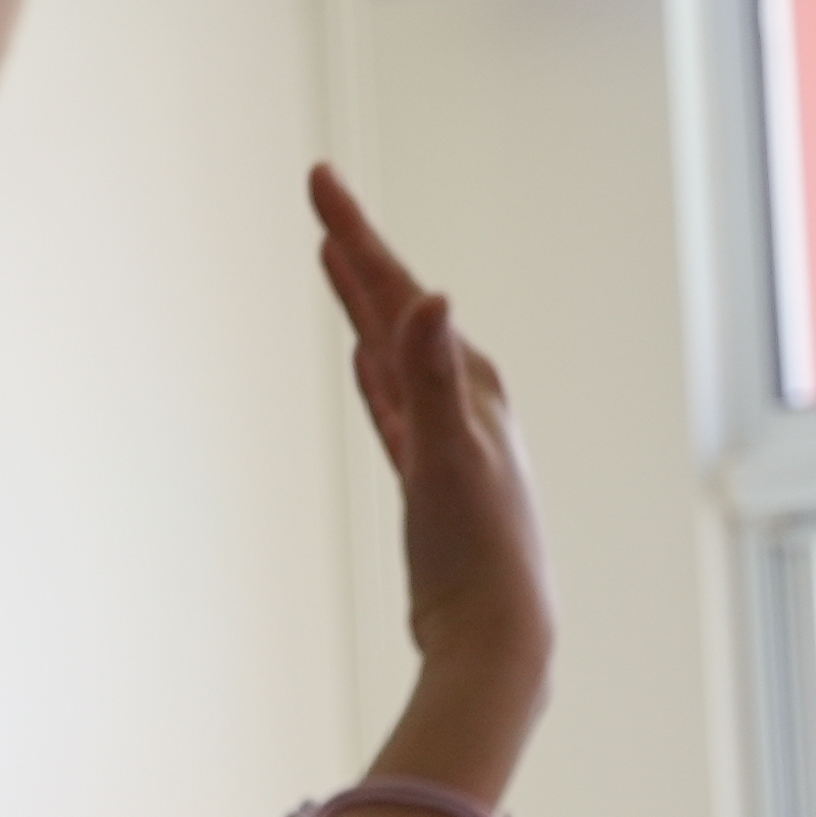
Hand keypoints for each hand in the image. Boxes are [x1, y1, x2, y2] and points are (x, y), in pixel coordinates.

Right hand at [317, 169, 549, 737]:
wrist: (496, 637)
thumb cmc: (478, 554)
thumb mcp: (447, 457)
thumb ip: (430, 377)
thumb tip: (431, 298)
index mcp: (467, 384)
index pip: (400, 291)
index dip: (357, 234)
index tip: (319, 179)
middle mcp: (462, 400)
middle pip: (397, 309)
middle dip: (358, 253)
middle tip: (322, 198)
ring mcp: (446, 438)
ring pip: (394, 351)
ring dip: (363, 304)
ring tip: (336, 261)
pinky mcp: (430, 479)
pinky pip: (394, 403)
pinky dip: (375, 372)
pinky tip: (364, 360)